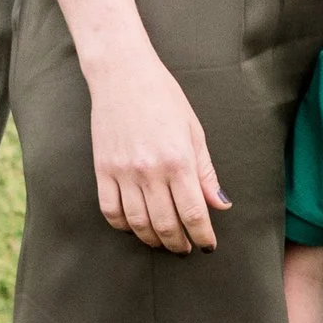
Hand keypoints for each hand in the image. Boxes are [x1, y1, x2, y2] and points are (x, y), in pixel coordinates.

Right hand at [87, 50, 229, 253]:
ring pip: (138, 223)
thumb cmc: (164, 97)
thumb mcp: (194, 131)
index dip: (202, 236)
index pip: (193, 213)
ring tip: (163, 241)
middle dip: (179, 243)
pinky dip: (123, 226)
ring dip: (153, 239)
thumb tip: (220, 204)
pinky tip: (135, 226)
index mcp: (178, 160)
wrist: (122, 74)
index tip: (207, 245)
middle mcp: (150, 171)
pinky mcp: (102, 170)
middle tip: (186, 248)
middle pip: (166, 224)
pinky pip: (111, 211)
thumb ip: (205, 171)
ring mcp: (123, 172)